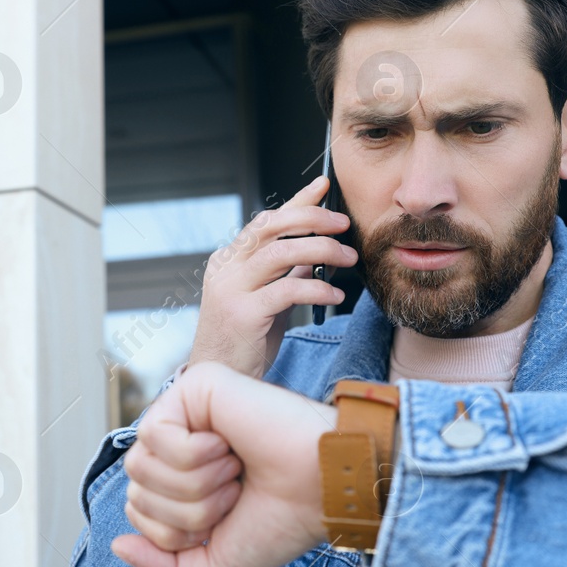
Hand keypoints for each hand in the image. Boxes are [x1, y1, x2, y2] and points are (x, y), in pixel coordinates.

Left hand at [111, 362, 337, 566]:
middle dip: (187, 512)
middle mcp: (178, 441)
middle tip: (235, 492)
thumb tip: (116, 546)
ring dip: (194, 484)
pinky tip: (229, 443)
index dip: (174, 532)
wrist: (323, 489)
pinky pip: (155, 434)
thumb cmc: (281, 520)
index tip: (227, 516)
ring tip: (234, 469)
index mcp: (182, 477)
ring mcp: (184, 411)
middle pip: (135, 489)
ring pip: (140, 465)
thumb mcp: (217, 562)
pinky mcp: (193, 386)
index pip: (137, 510)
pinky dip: (194, 454)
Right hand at [185, 177, 355, 379]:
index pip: (265, 221)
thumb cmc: (243, 342)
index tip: (324, 185)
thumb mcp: (266, 301)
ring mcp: (230, 290)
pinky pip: (286, 290)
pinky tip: (335, 294)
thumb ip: (285, 274)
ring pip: (279, 253)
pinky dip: (316, 288)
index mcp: (228, 261)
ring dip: (321, 250)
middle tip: (344, 224)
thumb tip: (318, 252)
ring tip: (348, 258)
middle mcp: (225, 268)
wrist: (218, 380)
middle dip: (312, 219)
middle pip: (270, 227)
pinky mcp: (242, 314)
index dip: (297, 202)